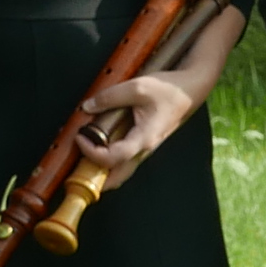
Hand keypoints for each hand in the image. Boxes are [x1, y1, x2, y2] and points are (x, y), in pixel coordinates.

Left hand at [76, 67, 202, 183]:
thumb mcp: (137, 86)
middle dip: (95, 180)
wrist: (190, 91)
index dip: (92, 153)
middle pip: (118, 178)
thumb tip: (88, 106)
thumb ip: (110, 96)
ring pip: (121, 171)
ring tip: (83, 159)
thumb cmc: (168, 90)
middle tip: (75, 170)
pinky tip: (98, 147)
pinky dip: (109, 161)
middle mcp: (145, 149)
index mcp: (144, 138)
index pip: (114, 158)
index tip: (80, 137)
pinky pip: (125, 160)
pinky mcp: (144, 144)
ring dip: (102, 171)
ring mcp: (145, 149)